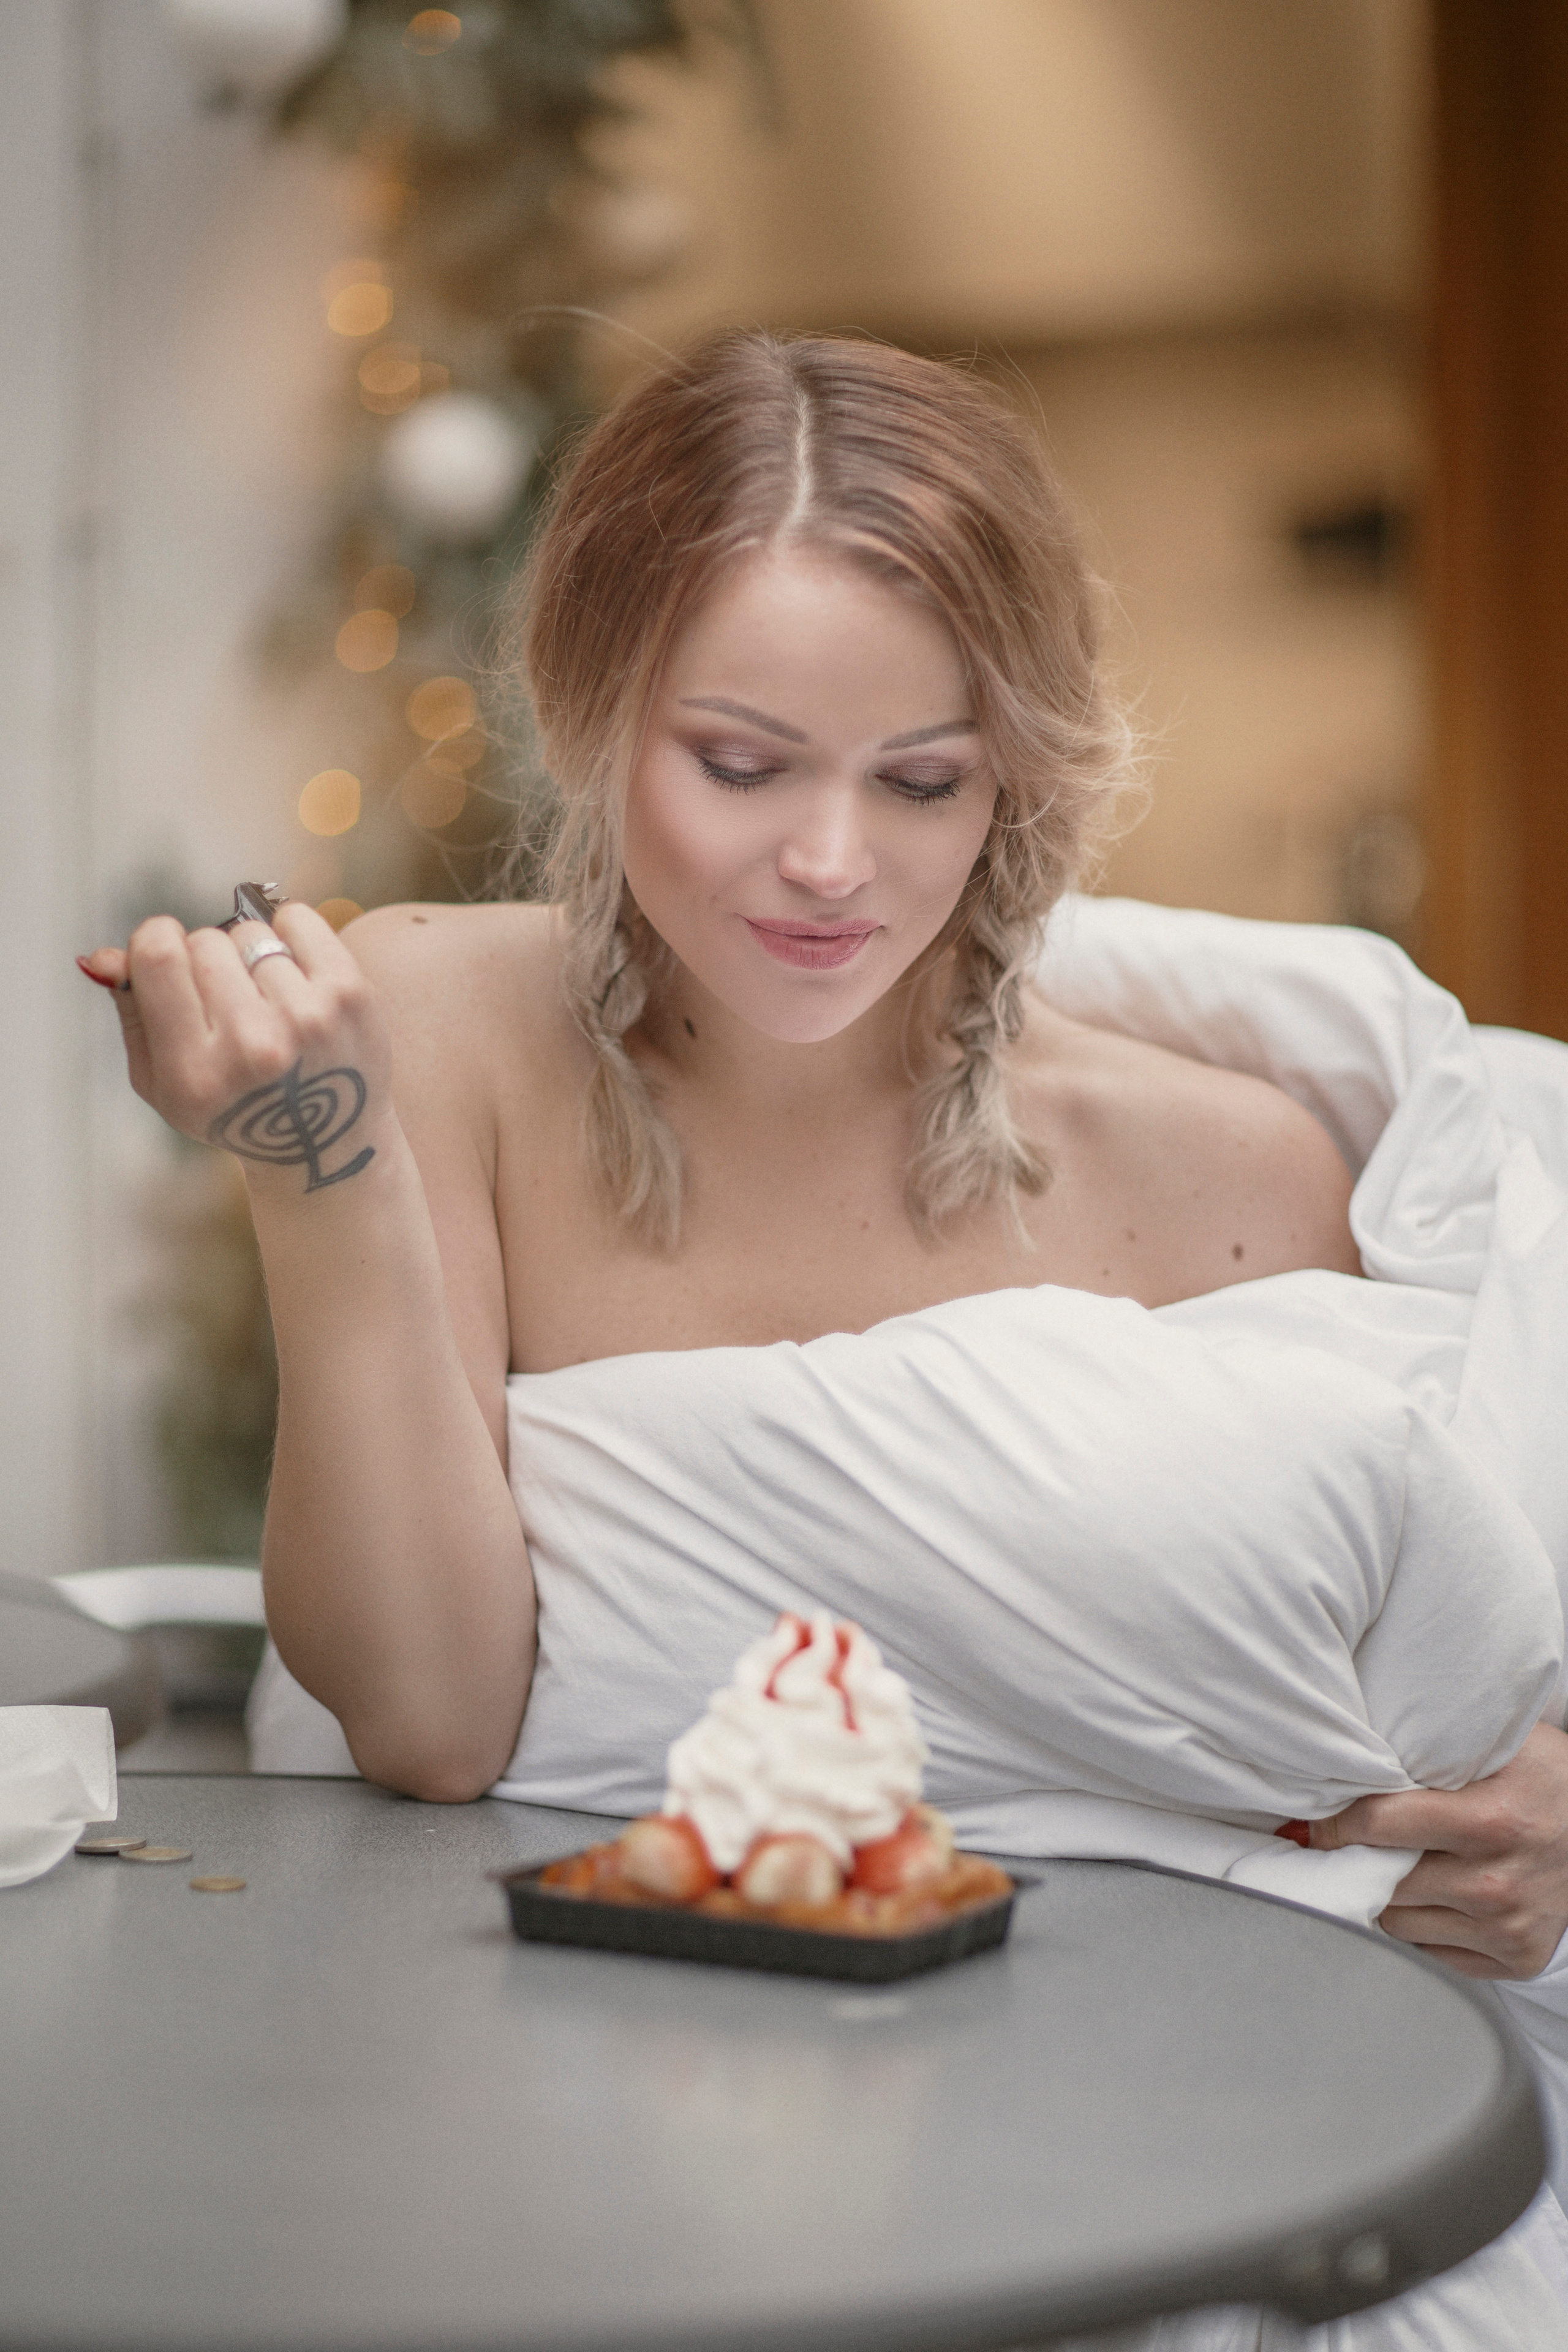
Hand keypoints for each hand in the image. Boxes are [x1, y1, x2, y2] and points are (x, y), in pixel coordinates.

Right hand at [78, 905, 390, 1195]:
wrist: (327, 1142)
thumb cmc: (234, 1109)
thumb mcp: (165, 1083)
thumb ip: (133, 1015)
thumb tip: (104, 955)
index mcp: (196, 1072)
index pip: (159, 956)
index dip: (155, 941)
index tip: (167, 954)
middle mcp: (254, 1047)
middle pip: (203, 942)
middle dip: (205, 960)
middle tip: (225, 1001)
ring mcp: (307, 1020)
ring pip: (250, 933)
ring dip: (249, 956)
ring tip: (265, 1002)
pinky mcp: (350, 996)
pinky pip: (298, 919)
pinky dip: (289, 932)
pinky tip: (293, 973)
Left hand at [1310, 1720, 1567, 1978]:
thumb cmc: (1546, 1777)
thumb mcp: (1496, 1744)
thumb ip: (1427, 1750)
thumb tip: (1347, 1754)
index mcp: (1490, 1821)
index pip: (1378, 1825)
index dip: (1335, 1822)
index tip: (1314, 1823)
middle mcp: (1496, 1884)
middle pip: (1383, 1881)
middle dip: (1364, 1861)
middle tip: (1357, 1846)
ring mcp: (1507, 1929)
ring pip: (1398, 1924)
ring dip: (1390, 1898)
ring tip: (1404, 1868)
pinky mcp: (1516, 1959)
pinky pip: (1432, 1953)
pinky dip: (1424, 1928)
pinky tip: (1438, 1897)